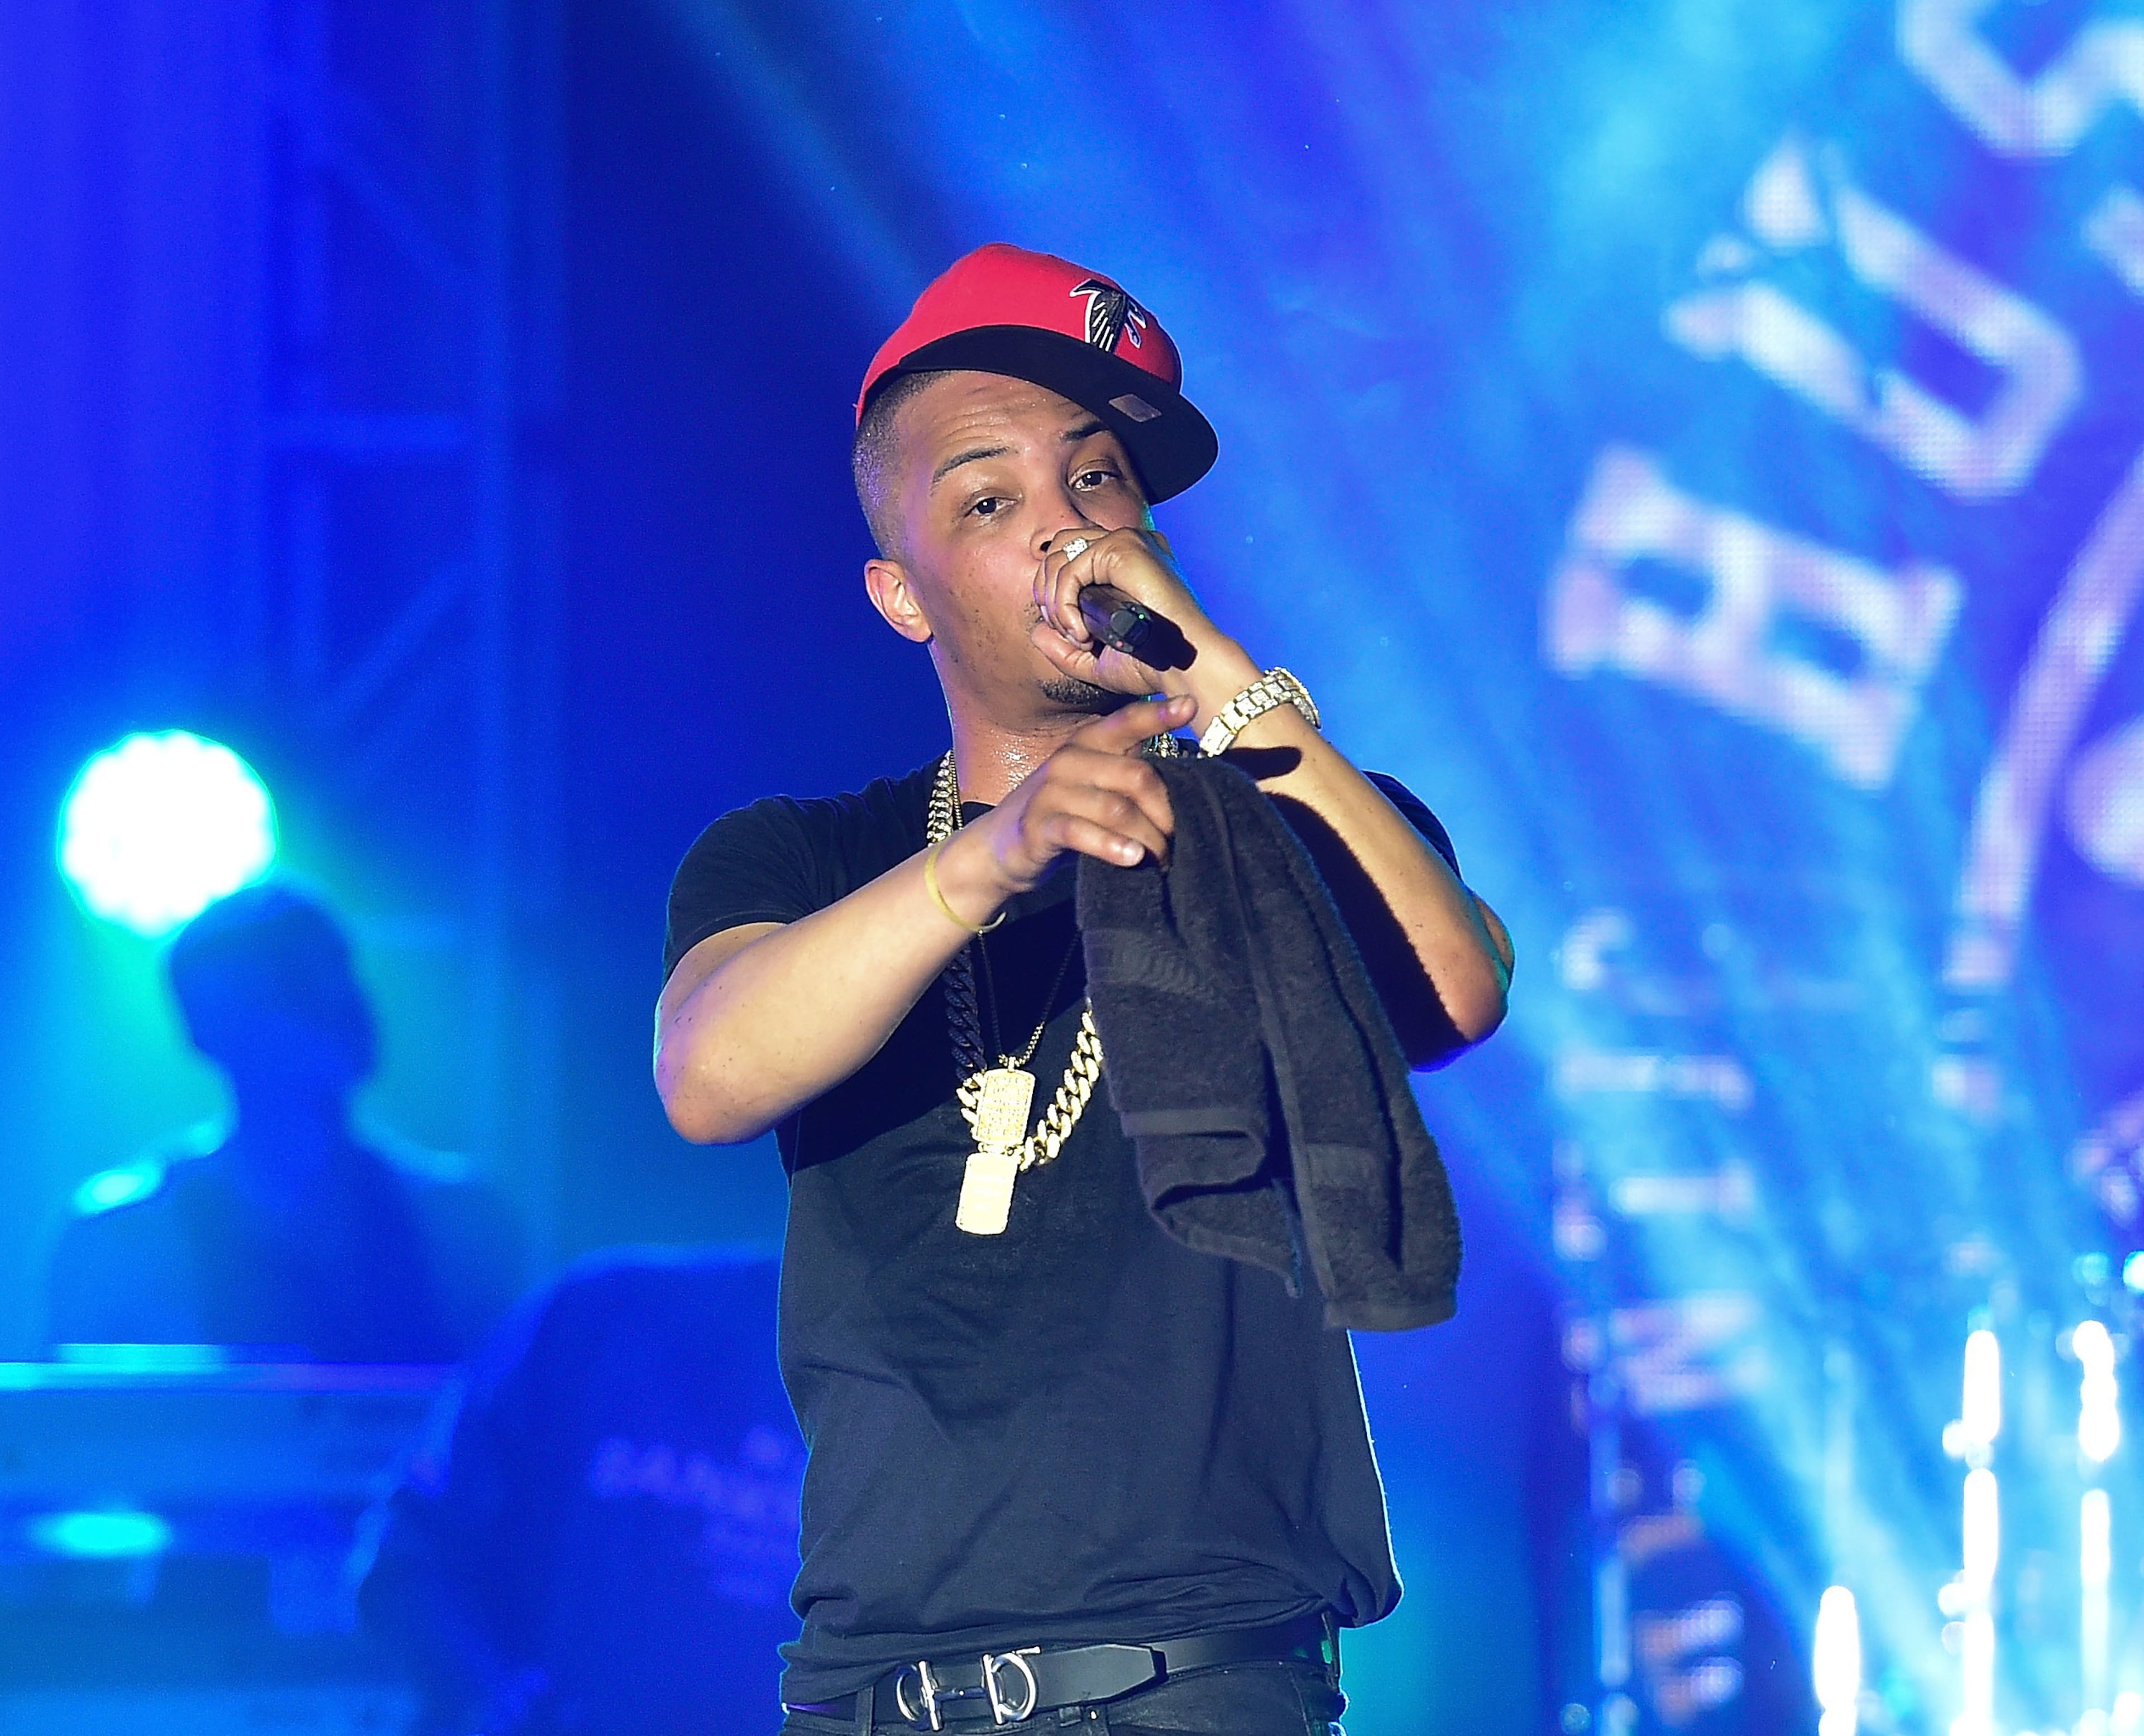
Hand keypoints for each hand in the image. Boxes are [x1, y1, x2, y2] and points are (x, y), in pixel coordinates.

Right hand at [960, 694, 1194, 895]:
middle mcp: (1069, 760)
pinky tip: (1132, 858)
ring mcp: (1051, 792)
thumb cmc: (1066, 813)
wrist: (1003, 846)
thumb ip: (1131, 775)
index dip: (1158, 714)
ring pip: (1116, 809)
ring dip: (1148, 838)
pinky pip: (1080, 832)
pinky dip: (1110, 846)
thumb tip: (1192, 784)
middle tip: (1180, 839)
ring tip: (1163, 859)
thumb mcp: (1096, 784)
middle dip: (1166, 812)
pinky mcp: (1038, 826)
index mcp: (1088, 743)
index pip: (1126, 722)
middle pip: (1135, 776)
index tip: (1191, 705)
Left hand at [1030, 527, 1215, 696]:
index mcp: (1128, 562)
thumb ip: (1065, 647)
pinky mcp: (1125, 549)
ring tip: (1075, 635)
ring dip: (1055, 600)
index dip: (1054, 590)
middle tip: (1063, 629)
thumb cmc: (1153, 666)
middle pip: (1061, 546)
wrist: (1187, 668)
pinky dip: (1065, 603)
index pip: (1072, 554)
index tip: (1065, 629)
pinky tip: (1082, 633)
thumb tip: (1037, 630)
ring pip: (1062, 556)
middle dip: (1047, 589)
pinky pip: (1072, 569)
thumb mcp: (1098, 661)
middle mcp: (1129, 544)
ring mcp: (1129, 542)